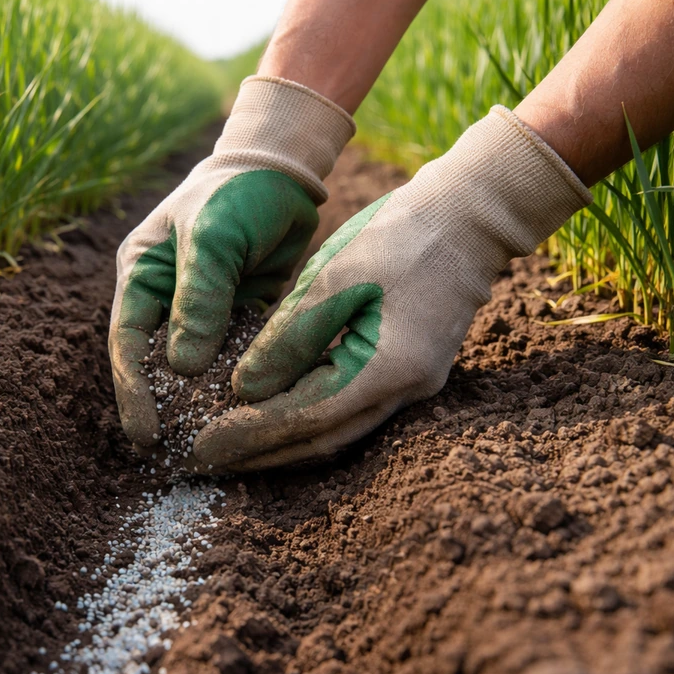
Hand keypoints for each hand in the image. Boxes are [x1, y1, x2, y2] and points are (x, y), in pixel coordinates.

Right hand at [109, 76, 354, 448]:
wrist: (282, 170)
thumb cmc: (235, 194)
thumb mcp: (211, 239)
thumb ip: (198, 300)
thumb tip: (183, 369)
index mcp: (141, 277)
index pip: (127, 344)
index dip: (133, 392)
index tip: (147, 435)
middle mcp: (166, 298)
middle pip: (158, 364)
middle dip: (166, 408)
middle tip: (176, 457)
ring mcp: (203, 310)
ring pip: (198, 367)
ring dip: (204, 402)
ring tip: (215, 444)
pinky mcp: (240, 316)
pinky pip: (235, 357)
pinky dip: (240, 383)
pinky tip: (251, 414)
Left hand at [194, 106, 591, 470]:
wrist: (469, 215)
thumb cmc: (398, 235)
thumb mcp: (331, 278)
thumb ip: (288, 338)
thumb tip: (244, 391)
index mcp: (388, 369)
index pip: (305, 417)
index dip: (251, 434)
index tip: (204, 444)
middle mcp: (406, 391)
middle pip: (322, 440)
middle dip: (263, 451)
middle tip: (209, 458)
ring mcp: (414, 385)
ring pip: (338, 431)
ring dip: (284, 441)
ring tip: (233, 444)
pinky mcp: (411, 371)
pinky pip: (352, 409)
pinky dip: (310, 416)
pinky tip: (276, 412)